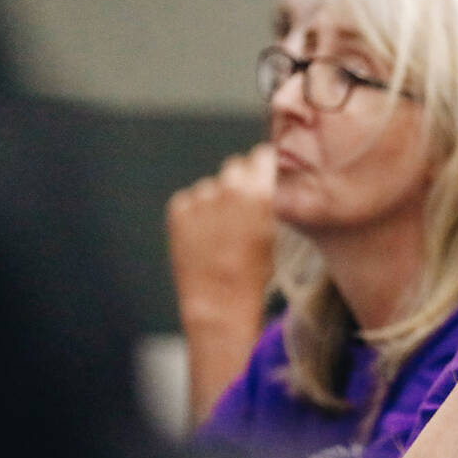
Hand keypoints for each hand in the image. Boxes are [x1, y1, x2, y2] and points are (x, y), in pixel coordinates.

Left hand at [166, 143, 276, 423]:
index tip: (266, 180)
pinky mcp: (179, 209)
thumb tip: (267, 176)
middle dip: (240, 182)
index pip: (263, 155)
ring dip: (217, 199)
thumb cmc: (256, 272)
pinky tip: (204, 237)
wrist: (219, 303)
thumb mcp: (277, 232)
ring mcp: (201, 197)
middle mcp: (230, 188)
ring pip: (213, 185)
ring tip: (222, 231)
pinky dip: (196, 212)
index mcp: (261, 192)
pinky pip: (190, 199)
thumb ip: (271, 198)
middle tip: (243, 210)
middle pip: (237, 166)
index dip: (265, 168)